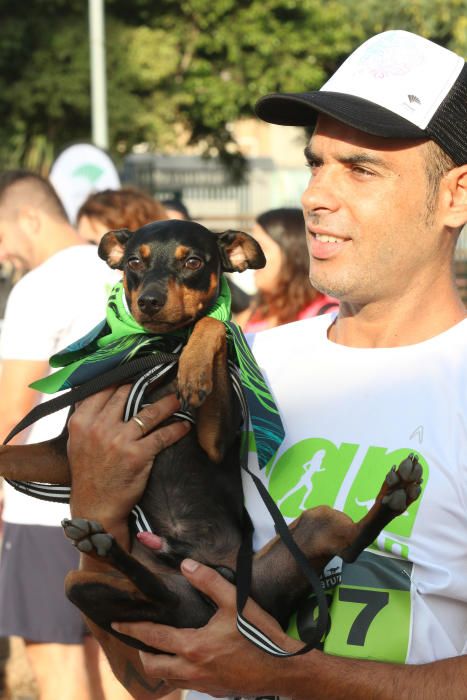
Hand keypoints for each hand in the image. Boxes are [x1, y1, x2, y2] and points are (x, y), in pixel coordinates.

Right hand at [67, 385, 190, 536]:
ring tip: (178, 399)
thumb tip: (97, 390)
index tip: (138, 370)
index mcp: (82, 422)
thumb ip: (86, 416)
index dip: (124, 377)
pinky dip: (177, 429)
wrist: (95, 508)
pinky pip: (163, 435)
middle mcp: (99, 427)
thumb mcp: (77, 441)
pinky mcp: (138, 455)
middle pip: (128, 394)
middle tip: (163, 377)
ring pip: (149, 412)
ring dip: (168, 403)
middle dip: (148, 383)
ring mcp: (119, 440)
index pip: (105, 388)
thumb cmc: (88, 474)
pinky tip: (185, 426)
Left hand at [112, 559, 302, 697]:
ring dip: (158, 666)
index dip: (132, 630)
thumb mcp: (236, 602)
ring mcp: (204, 684)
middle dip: (142, 653)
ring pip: (168, 680)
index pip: (153, 638)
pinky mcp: (215, 691)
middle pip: (153, 667)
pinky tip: (187, 661)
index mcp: (194, 647)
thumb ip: (209, 582)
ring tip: (158, 650)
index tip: (117, 623)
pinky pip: (186, 685)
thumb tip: (186, 565)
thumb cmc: (260, 635)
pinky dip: (177, 674)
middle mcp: (193, 670)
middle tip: (139, 639)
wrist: (285, 669)